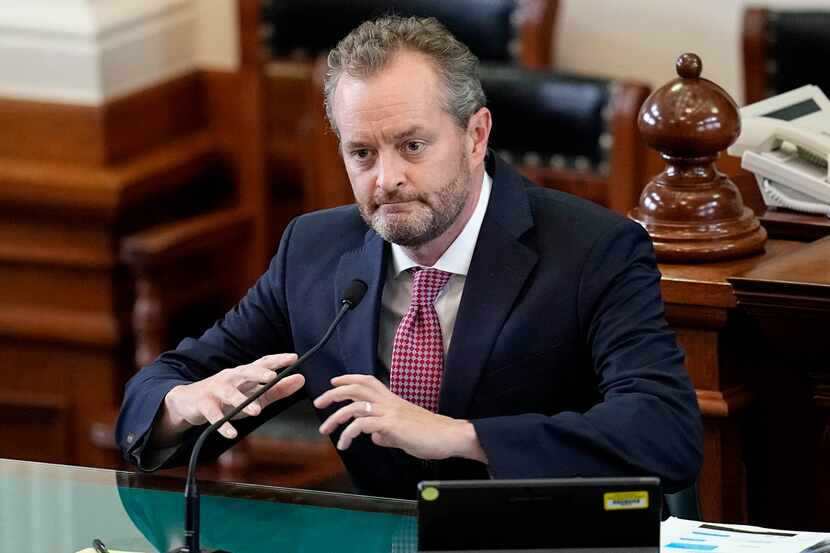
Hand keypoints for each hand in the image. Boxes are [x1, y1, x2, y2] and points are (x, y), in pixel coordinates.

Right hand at [155, 353, 303, 444]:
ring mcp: (215, 389)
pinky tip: (231, 433)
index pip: (262, 362)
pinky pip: (213, 414)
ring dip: (242, 402)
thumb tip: (302, 379)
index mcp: (245, 374)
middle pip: (245, 371)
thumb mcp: (254, 394)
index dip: (277, 359)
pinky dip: (222, 424)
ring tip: (257, 411)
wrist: (189, 402)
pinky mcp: (203, 404)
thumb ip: (277, 389)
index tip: (294, 357)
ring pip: (229, 393)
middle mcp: (231, 377)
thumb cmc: (227, 398)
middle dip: (258, 373)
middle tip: (272, 376)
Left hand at [313, 374, 486, 462]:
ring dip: (335, 417)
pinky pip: (363, 424)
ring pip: (355, 406)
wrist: (449, 436)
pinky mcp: (391, 425)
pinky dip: (349, 433)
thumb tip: (376, 437)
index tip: (334, 382)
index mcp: (392, 400)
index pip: (367, 382)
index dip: (349, 379)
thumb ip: (388, 433)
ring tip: (326, 430)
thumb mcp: (403, 433)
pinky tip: (345, 443)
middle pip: (356, 388)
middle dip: (333, 393)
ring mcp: (390, 412)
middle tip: (319, 403)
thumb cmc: (431, 435)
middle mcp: (389, 402)